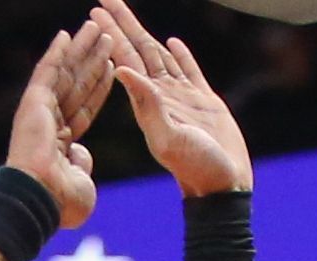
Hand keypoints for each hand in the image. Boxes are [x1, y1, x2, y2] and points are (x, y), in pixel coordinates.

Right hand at [7, 23, 114, 230]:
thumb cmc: (61, 202)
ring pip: (65, 73)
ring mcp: (41, 112)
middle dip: (93, 61)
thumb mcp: (82, 184)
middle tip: (106, 38)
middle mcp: (50, 124)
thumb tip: (82, 154)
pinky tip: (67, 34)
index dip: (99, 87)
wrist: (41, 199)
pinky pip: (47, 72)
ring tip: (96, 28)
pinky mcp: (34, 102)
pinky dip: (56, 53)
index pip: (85, 107)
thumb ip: (82, 165)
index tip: (112, 67)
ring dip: (81, 50)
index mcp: (62, 143)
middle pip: (77, 84)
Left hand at [91, 0, 252, 197]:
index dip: (111, 35)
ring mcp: (183, 98)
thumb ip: (147, 104)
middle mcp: (162, 97)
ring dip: (143, 35)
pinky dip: (180, 55)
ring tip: (128, 15)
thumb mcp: (167, 138)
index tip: (94, 13)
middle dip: (121, 25)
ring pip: (160, 56)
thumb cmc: (196, 168)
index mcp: (148, 103)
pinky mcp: (204, 102)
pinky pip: (189, 70)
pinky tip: (172, 42)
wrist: (222, 187)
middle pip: (138, 50)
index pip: (125, 59)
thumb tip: (121, 70)